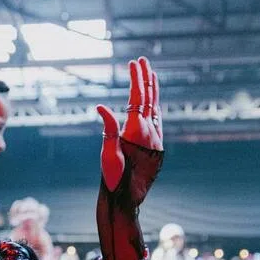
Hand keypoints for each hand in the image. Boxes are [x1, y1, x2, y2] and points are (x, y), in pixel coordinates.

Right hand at [97, 57, 162, 191]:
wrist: (127, 199)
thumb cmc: (114, 178)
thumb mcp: (107, 153)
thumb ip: (108, 128)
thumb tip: (101, 107)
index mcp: (137, 130)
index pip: (138, 97)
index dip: (137, 78)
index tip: (134, 63)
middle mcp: (150, 132)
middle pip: (150, 99)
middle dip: (146, 78)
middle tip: (143, 60)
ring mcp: (156, 140)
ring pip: (156, 109)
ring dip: (153, 91)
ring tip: (152, 75)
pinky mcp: (157, 148)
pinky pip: (158, 122)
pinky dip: (156, 108)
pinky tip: (154, 104)